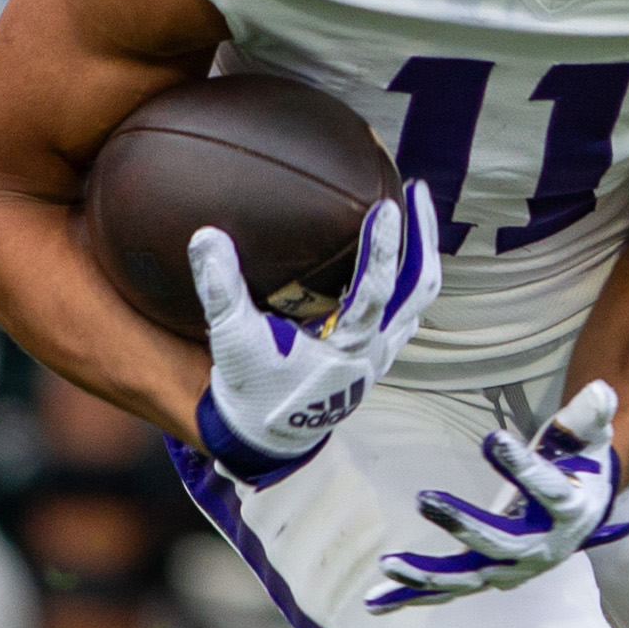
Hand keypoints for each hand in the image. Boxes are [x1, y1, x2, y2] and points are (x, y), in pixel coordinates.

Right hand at [187, 181, 442, 485]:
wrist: (266, 437)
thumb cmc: (253, 390)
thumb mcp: (232, 340)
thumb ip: (220, 289)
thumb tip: (206, 236)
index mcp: (347, 346)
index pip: (377, 289)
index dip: (384, 248)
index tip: (388, 206)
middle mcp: (374, 349)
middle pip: (418, 288)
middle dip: (422, 238)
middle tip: (417, 190)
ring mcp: (380, 354)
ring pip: (417, 299)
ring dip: (418, 256)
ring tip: (413, 214)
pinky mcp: (374, 356)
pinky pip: (403, 311)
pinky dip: (406, 280)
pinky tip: (396, 257)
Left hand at [370, 382, 628, 609]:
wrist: (582, 507)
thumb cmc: (581, 462)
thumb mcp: (590, 434)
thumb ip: (590, 415)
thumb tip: (599, 391)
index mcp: (570, 511)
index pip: (548, 491)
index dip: (522, 466)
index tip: (491, 439)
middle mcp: (543, 548)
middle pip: (502, 544)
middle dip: (463, 524)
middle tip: (424, 497)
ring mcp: (513, 568)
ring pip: (468, 578)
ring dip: (427, 576)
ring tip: (388, 564)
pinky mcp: (489, 574)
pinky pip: (450, 588)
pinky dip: (413, 597)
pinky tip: (376, 602)